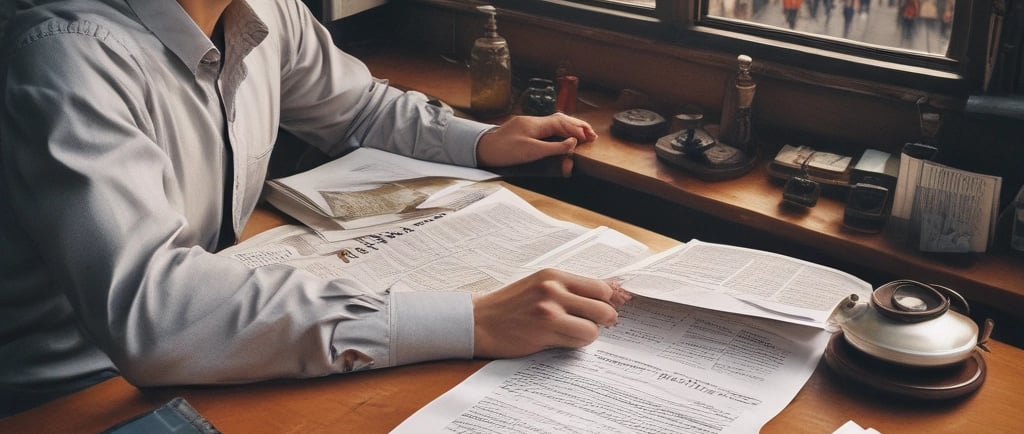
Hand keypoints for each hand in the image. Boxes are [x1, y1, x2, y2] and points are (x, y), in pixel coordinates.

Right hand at [471, 268, 630, 358]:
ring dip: (588, 334)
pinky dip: (576, 343)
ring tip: (572, 332)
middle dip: (604, 320)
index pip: (599, 286)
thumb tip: (609, 293)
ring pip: (594, 327)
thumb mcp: (539, 286)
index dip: (609, 301)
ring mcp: (549, 310)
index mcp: (553, 275)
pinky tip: (560, 339)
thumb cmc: (509, 306)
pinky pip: (578, 340)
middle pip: (603, 307)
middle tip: (594, 324)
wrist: (478, 321)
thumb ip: (569, 289)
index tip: (608, 309)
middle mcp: (553, 288)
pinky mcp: (544, 331)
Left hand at [476, 113, 597, 176]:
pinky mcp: (524, 130)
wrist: (481, 149)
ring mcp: (528, 125)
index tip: (588, 138)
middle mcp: (533, 121)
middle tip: (592, 134)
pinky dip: (559, 130)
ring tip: (582, 134)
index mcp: (536, 124)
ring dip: (570, 127)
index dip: (577, 130)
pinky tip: (563, 134)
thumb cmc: (503, 151)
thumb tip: (573, 142)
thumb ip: (554, 147)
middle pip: (560, 120)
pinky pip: (547, 127)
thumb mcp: (531, 152)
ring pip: (554, 122)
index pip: (562, 123)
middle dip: (577, 125)